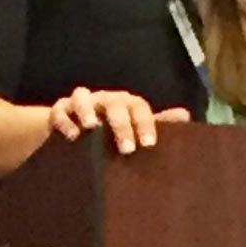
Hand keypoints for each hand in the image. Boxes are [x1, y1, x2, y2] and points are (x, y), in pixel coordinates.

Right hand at [49, 87, 190, 152]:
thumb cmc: (112, 130)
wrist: (76, 129)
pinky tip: (72, 136)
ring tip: (91, 128)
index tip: (149, 144)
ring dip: (87, 111)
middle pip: (114, 103)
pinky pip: (60, 110)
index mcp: (126, 103)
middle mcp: (105, 99)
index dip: (145, 124)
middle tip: (127, 149)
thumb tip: (185, 115)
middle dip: (121, 124)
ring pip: (83, 97)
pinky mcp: (61, 110)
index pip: (139, 107)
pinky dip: (65, 120)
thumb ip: (158, 123)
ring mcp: (82, 103)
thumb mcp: (135, 127)